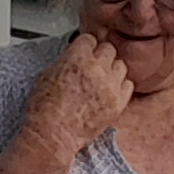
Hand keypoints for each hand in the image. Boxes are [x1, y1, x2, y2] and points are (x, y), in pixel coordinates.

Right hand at [19, 30, 136, 159]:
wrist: (54, 135)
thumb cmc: (45, 109)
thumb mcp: (47, 74)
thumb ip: (67, 60)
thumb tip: (75, 57)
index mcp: (77, 57)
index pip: (90, 39)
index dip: (85, 47)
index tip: (84, 53)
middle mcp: (97, 68)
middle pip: (108, 49)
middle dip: (100, 57)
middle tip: (92, 67)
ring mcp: (110, 86)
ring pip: (120, 65)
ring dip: (112, 70)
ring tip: (102, 80)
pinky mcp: (118, 103)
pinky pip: (128, 85)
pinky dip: (121, 86)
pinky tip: (110, 92)